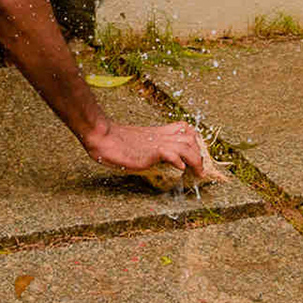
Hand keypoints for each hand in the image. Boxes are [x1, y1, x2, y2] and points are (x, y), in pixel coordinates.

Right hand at [84, 121, 209, 177]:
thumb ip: (148, 146)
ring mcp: (156, 143)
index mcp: (158, 133)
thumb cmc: (115, 141)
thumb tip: (156, 155)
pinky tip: (180, 169)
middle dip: (200, 152)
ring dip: (196, 160)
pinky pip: (171, 153)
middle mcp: (160, 136)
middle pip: (191, 136)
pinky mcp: (150, 151)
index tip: (197, 154)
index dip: (194, 140)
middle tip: (200, 169)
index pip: (185, 129)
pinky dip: (179, 161)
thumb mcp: (137, 142)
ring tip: (198, 173)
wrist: (102, 136)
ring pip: (187, 144)